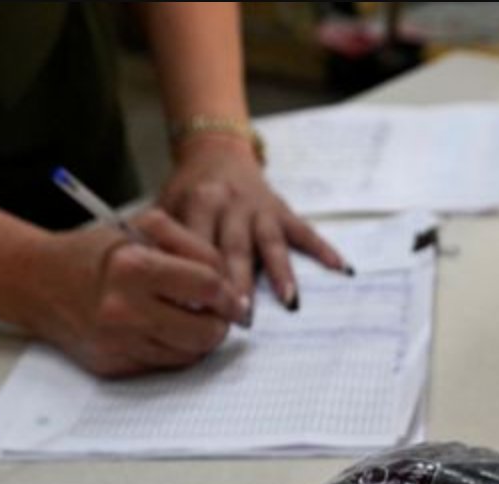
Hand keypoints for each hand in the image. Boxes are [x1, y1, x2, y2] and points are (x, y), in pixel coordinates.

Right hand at [23, 208, 244, 376]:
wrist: (39, 282)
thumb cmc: (97, 253)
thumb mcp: (142, 229)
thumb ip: (193, 248)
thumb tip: (230, 289)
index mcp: (133, 267)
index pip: (206, 286)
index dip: (229, 294)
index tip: (234, 299)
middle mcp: (124, 309)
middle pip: (204, 332)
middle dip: (219, 324)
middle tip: (217, 314)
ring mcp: (117, 343)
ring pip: (189, 355)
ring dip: (198, 339)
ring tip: (187, 319)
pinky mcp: (112, 365)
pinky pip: (163, 365)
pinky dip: (172, 349)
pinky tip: (162, 331)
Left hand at [158, 133, 346, 311]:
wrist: (215, 152)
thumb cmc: (187, 191)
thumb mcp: (165, 206)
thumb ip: (163, 240)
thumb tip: (158, 286)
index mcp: (198, 202)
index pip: (199, 245)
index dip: (199, 277)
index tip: (199, 309)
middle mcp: (231, 204)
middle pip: (235, 249)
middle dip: (238, 284)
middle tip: (242, 317)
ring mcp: (260, 208)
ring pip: (270, 243)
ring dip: (280, 272)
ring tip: (289, 301)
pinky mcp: (282, 210)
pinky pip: (304, 231)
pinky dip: (323, 249)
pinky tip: (340, 268)